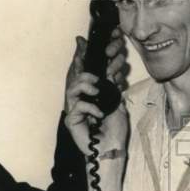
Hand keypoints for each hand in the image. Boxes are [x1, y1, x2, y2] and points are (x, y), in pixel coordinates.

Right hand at [64, 28, 128, 152]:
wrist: (112, 151)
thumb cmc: (114, 130)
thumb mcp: (117, 103)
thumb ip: (113, 88)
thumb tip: (112, 71)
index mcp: (90, 93)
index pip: (84, 71)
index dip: (82, 56)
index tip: (81, 40)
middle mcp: (80, 98)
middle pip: (74, 74)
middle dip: (79, 60)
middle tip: (82, 49)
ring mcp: (74, 109)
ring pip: (72, 87)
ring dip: (85, 83)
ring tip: (96, 87)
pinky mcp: (72, 121)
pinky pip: (78, 106)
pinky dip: (90, 107)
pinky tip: (100, 114)